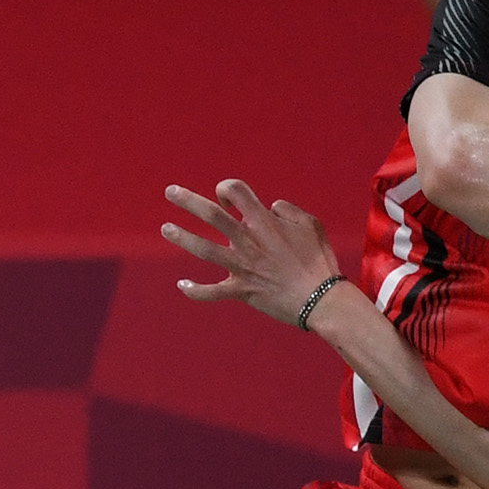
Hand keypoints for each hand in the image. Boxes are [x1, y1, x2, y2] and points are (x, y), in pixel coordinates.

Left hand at [163, 180, 350, 328]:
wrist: (323, 299)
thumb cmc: (319, 261)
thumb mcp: (312, 225)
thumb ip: (289, 210)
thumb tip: (270, 205)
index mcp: (265, 223)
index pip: (236, 192)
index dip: (225, 188)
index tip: (225, 197)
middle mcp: (249, 241)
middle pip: (212, 215)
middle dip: (187, 201)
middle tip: (169, 192)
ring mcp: (243, 266)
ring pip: (205, 250)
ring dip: (183, 238)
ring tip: (165, 228)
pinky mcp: (242, 290)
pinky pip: (213, 292)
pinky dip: (196, 291)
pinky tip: (182, 285)